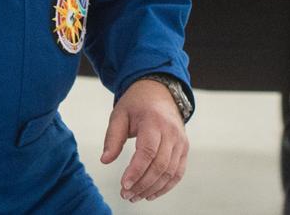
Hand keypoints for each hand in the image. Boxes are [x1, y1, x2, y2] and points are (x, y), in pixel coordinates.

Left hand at [101, 77, 189, 201]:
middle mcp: (171, 133)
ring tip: (135, 197)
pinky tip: (151, 194)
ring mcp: (181, 142)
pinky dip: (166, 186)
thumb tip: (105, 160)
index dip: (136, 171)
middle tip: (126, 195)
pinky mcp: (184, 149)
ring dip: (153, 188)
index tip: (124, 184)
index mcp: (153, 121)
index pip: (147, 151)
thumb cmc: (136, 104)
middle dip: (142, 184)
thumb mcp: (119, 114)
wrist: (159, 92)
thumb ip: (112, 137)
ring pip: (170, 172)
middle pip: (160, 165)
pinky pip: (178, 172)